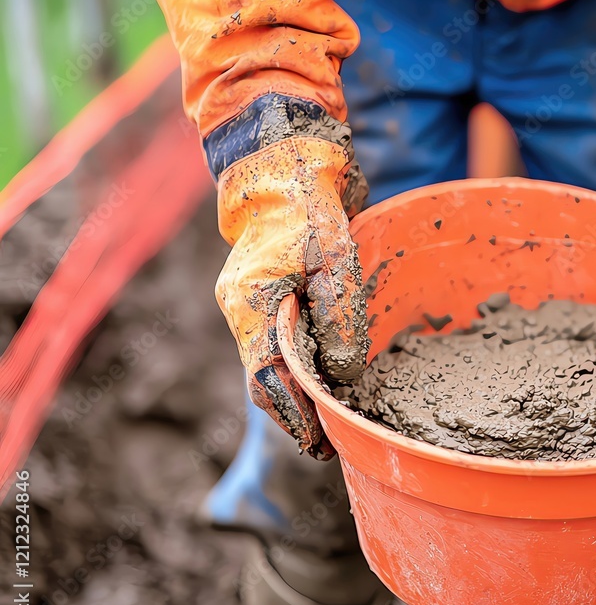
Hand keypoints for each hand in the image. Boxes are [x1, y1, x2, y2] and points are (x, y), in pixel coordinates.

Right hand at [216, 136, 369, 458]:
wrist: (286, 158)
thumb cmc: (307, 202)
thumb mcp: (333, 257)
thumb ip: (339, 316)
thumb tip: (342, 373)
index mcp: (252, 305)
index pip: (267, 380)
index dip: (293, 417)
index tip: (318, 446)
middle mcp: (244, 310)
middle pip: (266, 379)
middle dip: (295, 413)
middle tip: (328, 444)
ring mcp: (254, 301)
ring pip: (273, 361)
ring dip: (299, 391)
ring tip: (331, 419)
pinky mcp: (270, 291)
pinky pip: (281, 340)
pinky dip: (301, 363)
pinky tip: (325, 375)